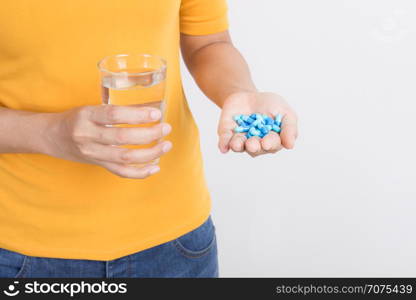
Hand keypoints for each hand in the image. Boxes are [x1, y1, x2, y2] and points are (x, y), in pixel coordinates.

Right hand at [43, 104, 171, 178]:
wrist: (52, 136)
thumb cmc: (77, 119)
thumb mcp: (90, 108)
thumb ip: (114, 111)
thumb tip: (150, 112)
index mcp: (86, 116)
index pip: (114, 115)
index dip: (137, 115)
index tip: (156, 114)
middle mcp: (88, 136)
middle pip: (123, 138)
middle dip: (149, 134)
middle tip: (166, 129)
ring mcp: (93, 153)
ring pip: (125, 157)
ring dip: (150, 153)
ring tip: (166, 145)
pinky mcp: (98, 165)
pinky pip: (121, 172)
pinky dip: (140, 172)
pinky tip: (155, 167)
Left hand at [218, 91, 297, 156]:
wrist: (248, 95)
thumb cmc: (269, 105)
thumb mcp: (285, 111)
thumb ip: (289, 127)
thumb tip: (290, 145)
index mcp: (272, 141)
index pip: (273, 145)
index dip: (270, 144)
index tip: (267, 142)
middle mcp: (256, 144)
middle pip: (255, 149)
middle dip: (254, 146)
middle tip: (252, 143)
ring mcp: (240, 140)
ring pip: (239, 147)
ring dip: (238, 146)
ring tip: (237, 144)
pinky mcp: (227, 134)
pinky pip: (225, 140)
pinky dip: (224, 144)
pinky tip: (223, 148)